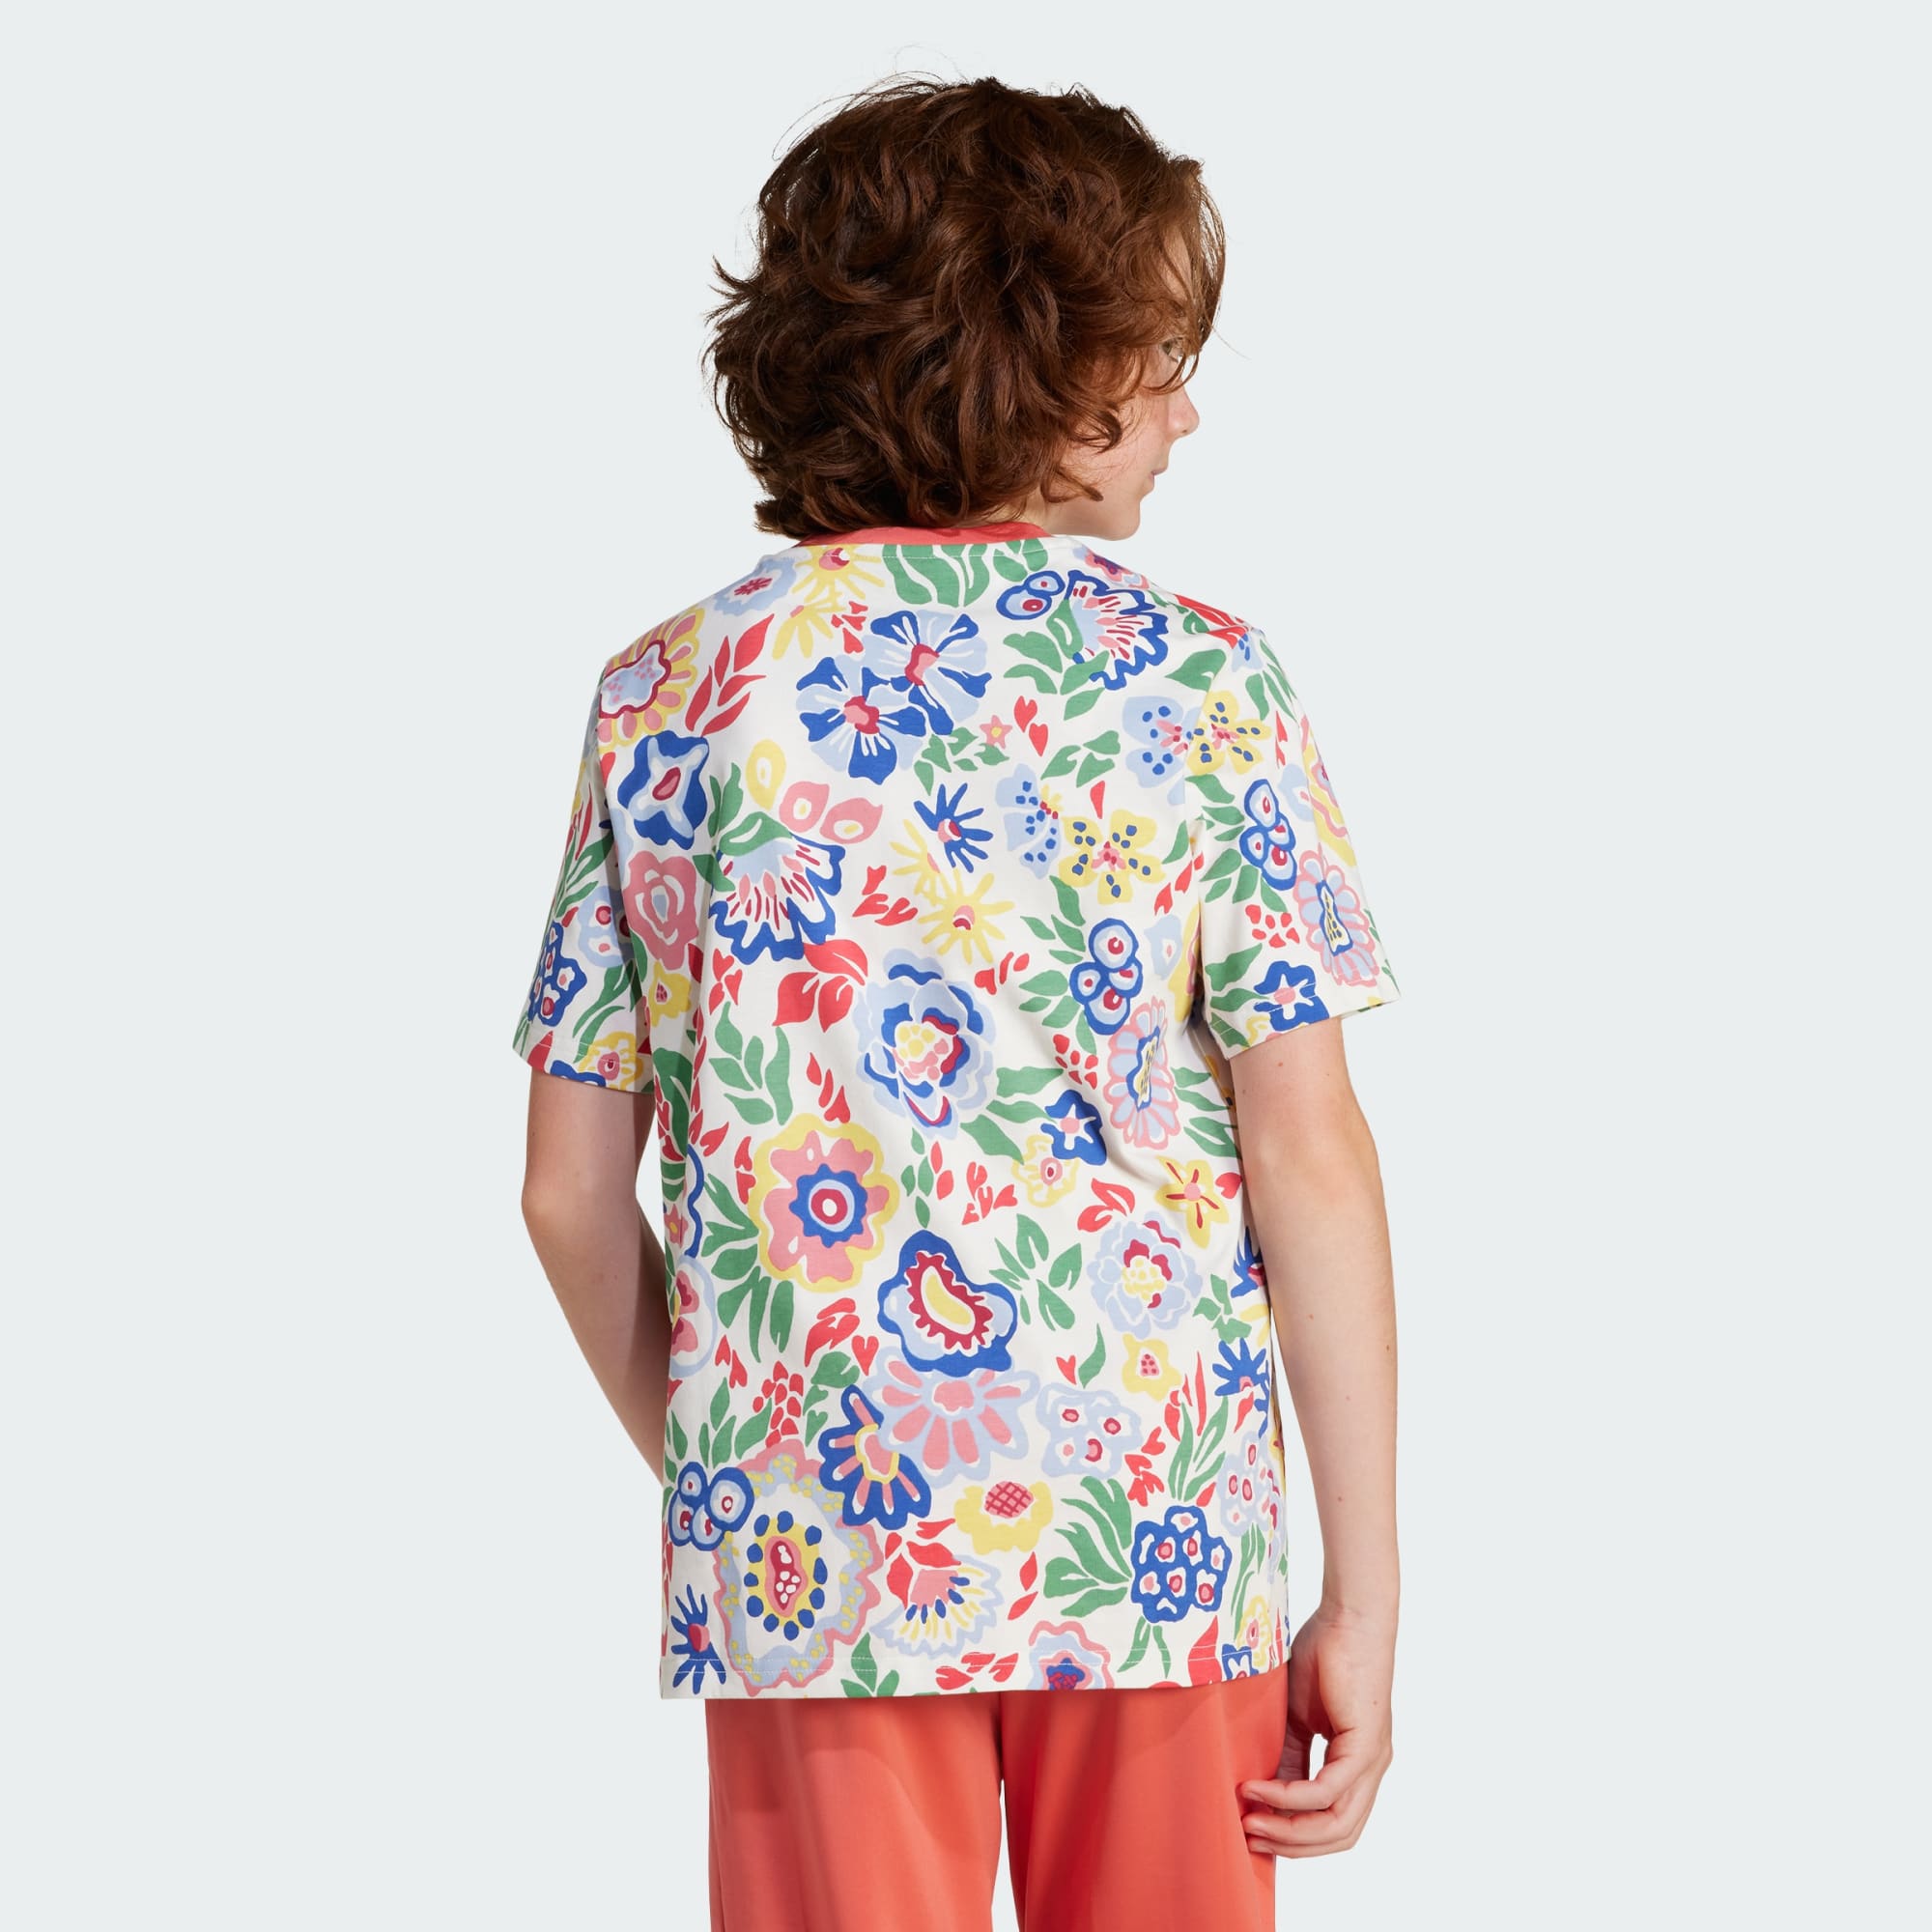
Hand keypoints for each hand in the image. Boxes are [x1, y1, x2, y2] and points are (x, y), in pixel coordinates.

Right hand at [1239, 1600, 1394, 1857]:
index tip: (1253, 1830)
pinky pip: (1327, 1792)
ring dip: (1289, 1831)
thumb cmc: (1323, 1655)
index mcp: (1356, 1765)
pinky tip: (1260, 1789)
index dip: (1294, 1837)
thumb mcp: (1296, 1716)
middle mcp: (1370, 1771)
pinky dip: (1291, 1799)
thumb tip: (1261, 1792)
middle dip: (1290, 1844)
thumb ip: (1287, 1755)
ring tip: (1250, 1820)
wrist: (1347, 1617)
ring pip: (1337, 1825)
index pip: (1332, 1823)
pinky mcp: (1365, 1747)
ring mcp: (1372, 1762)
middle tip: (1247, 1837)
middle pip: (1337, 1836)